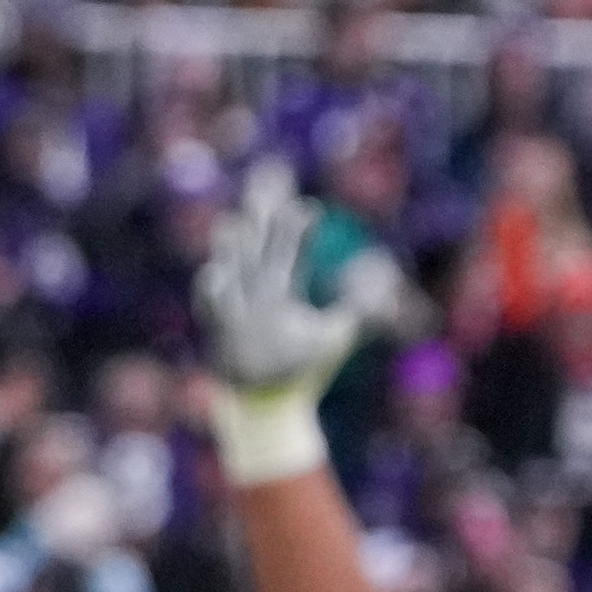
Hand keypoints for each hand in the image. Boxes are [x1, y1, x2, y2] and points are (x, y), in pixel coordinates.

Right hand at [193, 170, 401, 485]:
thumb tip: (376, 299)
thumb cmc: (300, 371)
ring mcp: (238, 311)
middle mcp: (257, 295)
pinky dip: (215, 293)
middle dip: (263, 220)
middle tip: (264, 187)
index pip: (290, 253)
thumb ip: (353, 312)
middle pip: (260, 249)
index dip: (298, 231)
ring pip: (236, 272)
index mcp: (281, 292)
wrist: (271, 404)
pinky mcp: (223, 333)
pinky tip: (215, 273)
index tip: (309, 208)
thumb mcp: (334, 337)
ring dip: (234, 250)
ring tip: (234, 224)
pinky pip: (216, 310)